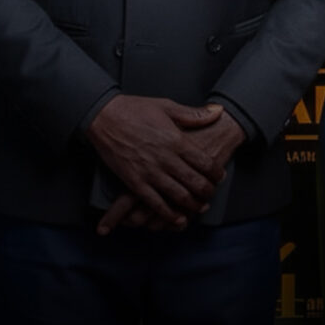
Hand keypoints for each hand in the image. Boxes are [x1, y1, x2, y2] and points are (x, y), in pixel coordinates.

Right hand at [86, 95, 227, 228]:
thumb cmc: (135, 109)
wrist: (105, 117)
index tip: (220, 176)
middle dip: (207, 191)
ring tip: (200, 207)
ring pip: (177, 195)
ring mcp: (149, 172)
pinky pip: (154, 202)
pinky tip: (177, 218)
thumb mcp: (167, 106)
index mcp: (176, 139)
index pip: (203, 161)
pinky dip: (167, 213)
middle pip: (194, 181)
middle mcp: (165, 158)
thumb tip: (218, 111)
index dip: (215, 172)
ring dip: (192, 204)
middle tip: (212, 194)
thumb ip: (194, 114)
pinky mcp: (133, 182)